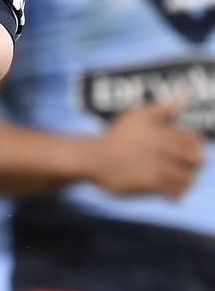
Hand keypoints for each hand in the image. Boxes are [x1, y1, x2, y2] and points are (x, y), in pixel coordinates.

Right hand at [85, 98, 203, 196]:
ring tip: (178, 178)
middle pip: (196, 159)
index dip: (195, 144)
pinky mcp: (149, 183)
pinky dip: (177, 192)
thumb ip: (161, 107)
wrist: (94, 158)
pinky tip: (169, 189)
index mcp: (161, 132)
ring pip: (188, 178)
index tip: (187, 148)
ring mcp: (156, 167)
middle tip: (185, 164)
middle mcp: (161, 149)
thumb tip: (183, 97)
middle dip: (194, 163)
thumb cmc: (116, 136)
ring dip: (187, 179)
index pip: (194, 139)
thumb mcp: (136, 115)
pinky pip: (175, 191)